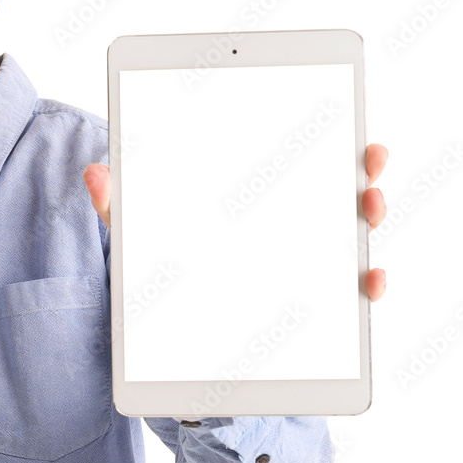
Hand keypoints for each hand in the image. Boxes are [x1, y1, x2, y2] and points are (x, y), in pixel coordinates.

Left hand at [83, 143, 388, 301]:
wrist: (177, 346)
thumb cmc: (164, 279)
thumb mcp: (139, 240)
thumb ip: (121, 208)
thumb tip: (94, 172)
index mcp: (247, 201)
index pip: (287, 158)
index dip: (318, 136)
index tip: (326, 117)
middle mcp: (284, 227)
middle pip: (332, 189)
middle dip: (357, 169)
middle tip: (365, 158)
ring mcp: (303, 265)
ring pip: (349, 234)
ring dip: (367, 216)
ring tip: (368, 206)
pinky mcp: (314, 309)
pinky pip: (349, 295)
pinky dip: (365, 284)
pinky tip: (367, 278)